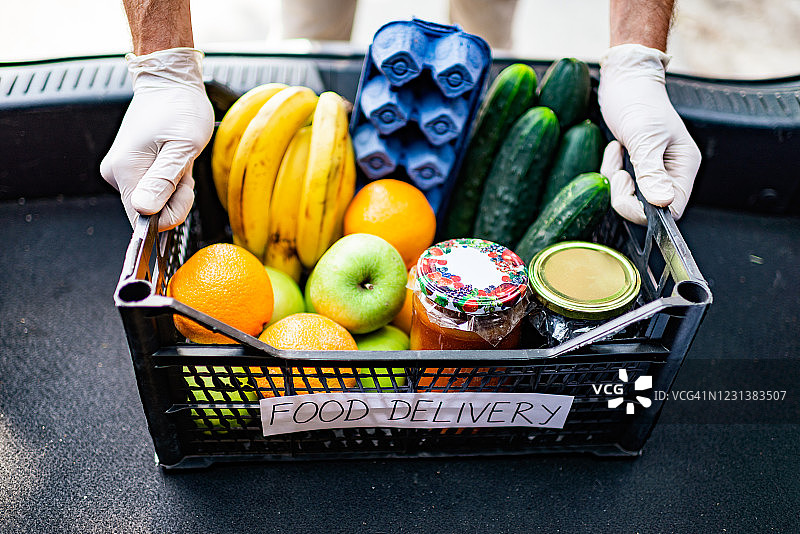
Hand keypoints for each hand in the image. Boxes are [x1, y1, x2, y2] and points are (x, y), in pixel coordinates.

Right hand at [101, 48, 213, 231]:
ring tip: (178, 157)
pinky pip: (152, 187)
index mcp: (125, 170)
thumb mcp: (183, 146)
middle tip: (183, 165)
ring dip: (174, 185)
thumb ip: (165, 180)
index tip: (184, 188)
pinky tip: (172, 157)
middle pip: (150, 211)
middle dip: (175, 195)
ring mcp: (120, 169)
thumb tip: (145, 210)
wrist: (169, 82)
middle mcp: (116, 172)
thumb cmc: (180, 107)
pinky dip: (168, 178)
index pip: (143, 218)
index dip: (171, 212)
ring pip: (154, 199)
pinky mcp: (127, 166)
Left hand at [598, 43, 700, 224]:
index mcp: (683, 166)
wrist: (624, 80)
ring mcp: (653, 170)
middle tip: (619, 172)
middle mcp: (671, 172)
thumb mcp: (644, 137)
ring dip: (616, 179)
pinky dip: (612, 170)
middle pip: (648, 208)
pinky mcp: (636, 166)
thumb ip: (651, 171)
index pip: (673, 208)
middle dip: (625, 194)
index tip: (625, 189)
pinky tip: (615, 149)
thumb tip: (663, 202)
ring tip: (617, 152)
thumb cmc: (638, 101)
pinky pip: (621, 183)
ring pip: (631, 197)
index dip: (646, 210)